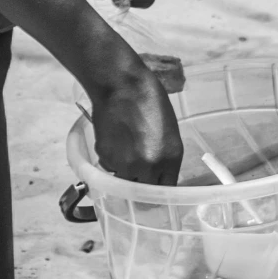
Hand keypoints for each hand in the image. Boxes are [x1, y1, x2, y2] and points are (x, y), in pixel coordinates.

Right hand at [90, 47, 182, 183]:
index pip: (167, 190)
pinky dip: (111, 160)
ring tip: (124, 152)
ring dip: (124, 174)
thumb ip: (165, 156)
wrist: (121, 84)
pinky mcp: (106, 157)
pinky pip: (109, 168)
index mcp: (171, 158)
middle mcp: (149, 166)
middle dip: (141, 187)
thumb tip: (156, 174)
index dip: (159, 191)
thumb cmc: (149, 99)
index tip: (154, 190)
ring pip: (124, 183)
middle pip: (144, 194)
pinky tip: (114, 140)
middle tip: (137, 176)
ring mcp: (125, 164)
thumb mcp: (168, 130)